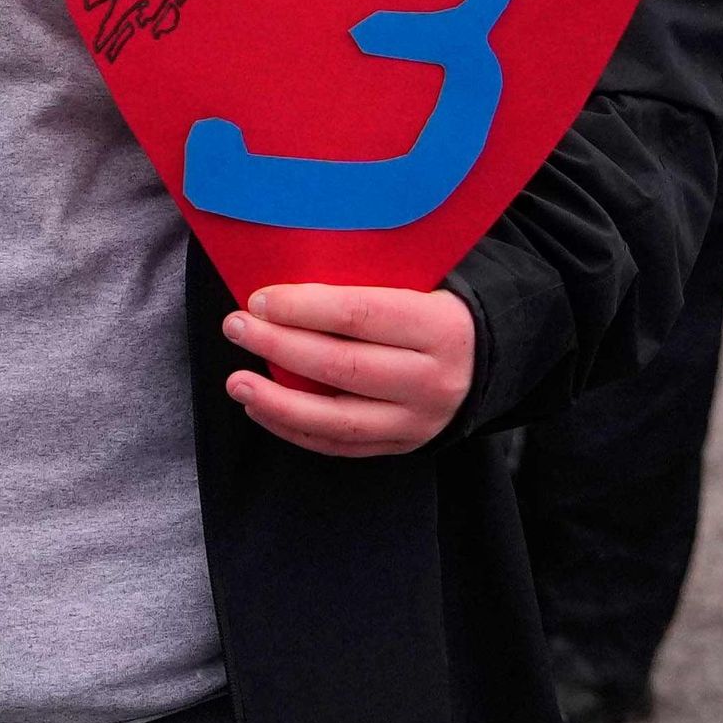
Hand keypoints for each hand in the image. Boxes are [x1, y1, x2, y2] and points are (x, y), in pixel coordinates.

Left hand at [223, 283, 475, 455]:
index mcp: (441, 326)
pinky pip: (340, 446)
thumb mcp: (421, 282)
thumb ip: (366, 279)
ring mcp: (419, 420)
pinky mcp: (404, 445)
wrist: (486, 358)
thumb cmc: (433, 309)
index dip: (303, 307)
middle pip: (343, 366)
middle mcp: (434, 379)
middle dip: (279, 346)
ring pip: (338, 418)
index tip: (259, 299)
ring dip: (277, 401)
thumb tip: (285, 277)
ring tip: (236, 381)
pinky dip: (294, 429)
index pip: (361, 314)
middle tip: (235, 327)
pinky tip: (260, 407)